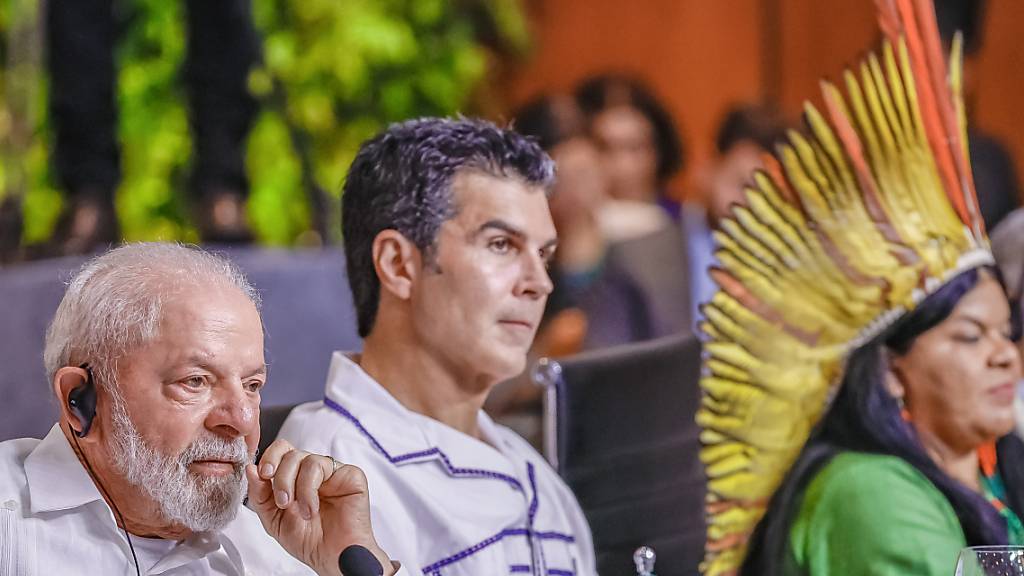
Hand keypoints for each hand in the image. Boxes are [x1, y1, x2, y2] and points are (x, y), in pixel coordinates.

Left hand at [246, 439, 394, 575]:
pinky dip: (310, 489)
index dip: (269, 458)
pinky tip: (312, 509)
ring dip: (296, 487)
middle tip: (282, 502)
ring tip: (301, 512)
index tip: (263, 474)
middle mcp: (312, 472)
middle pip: (290, 452)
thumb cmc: (308, 541)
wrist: (332, 557)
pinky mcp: (349, 474)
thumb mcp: (273, 519)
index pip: (280, 452)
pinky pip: (322, 465)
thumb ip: (260, 495)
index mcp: (295, 478)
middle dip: (280, 477)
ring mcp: (331, 471)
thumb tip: (251, 469)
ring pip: (305, 458)